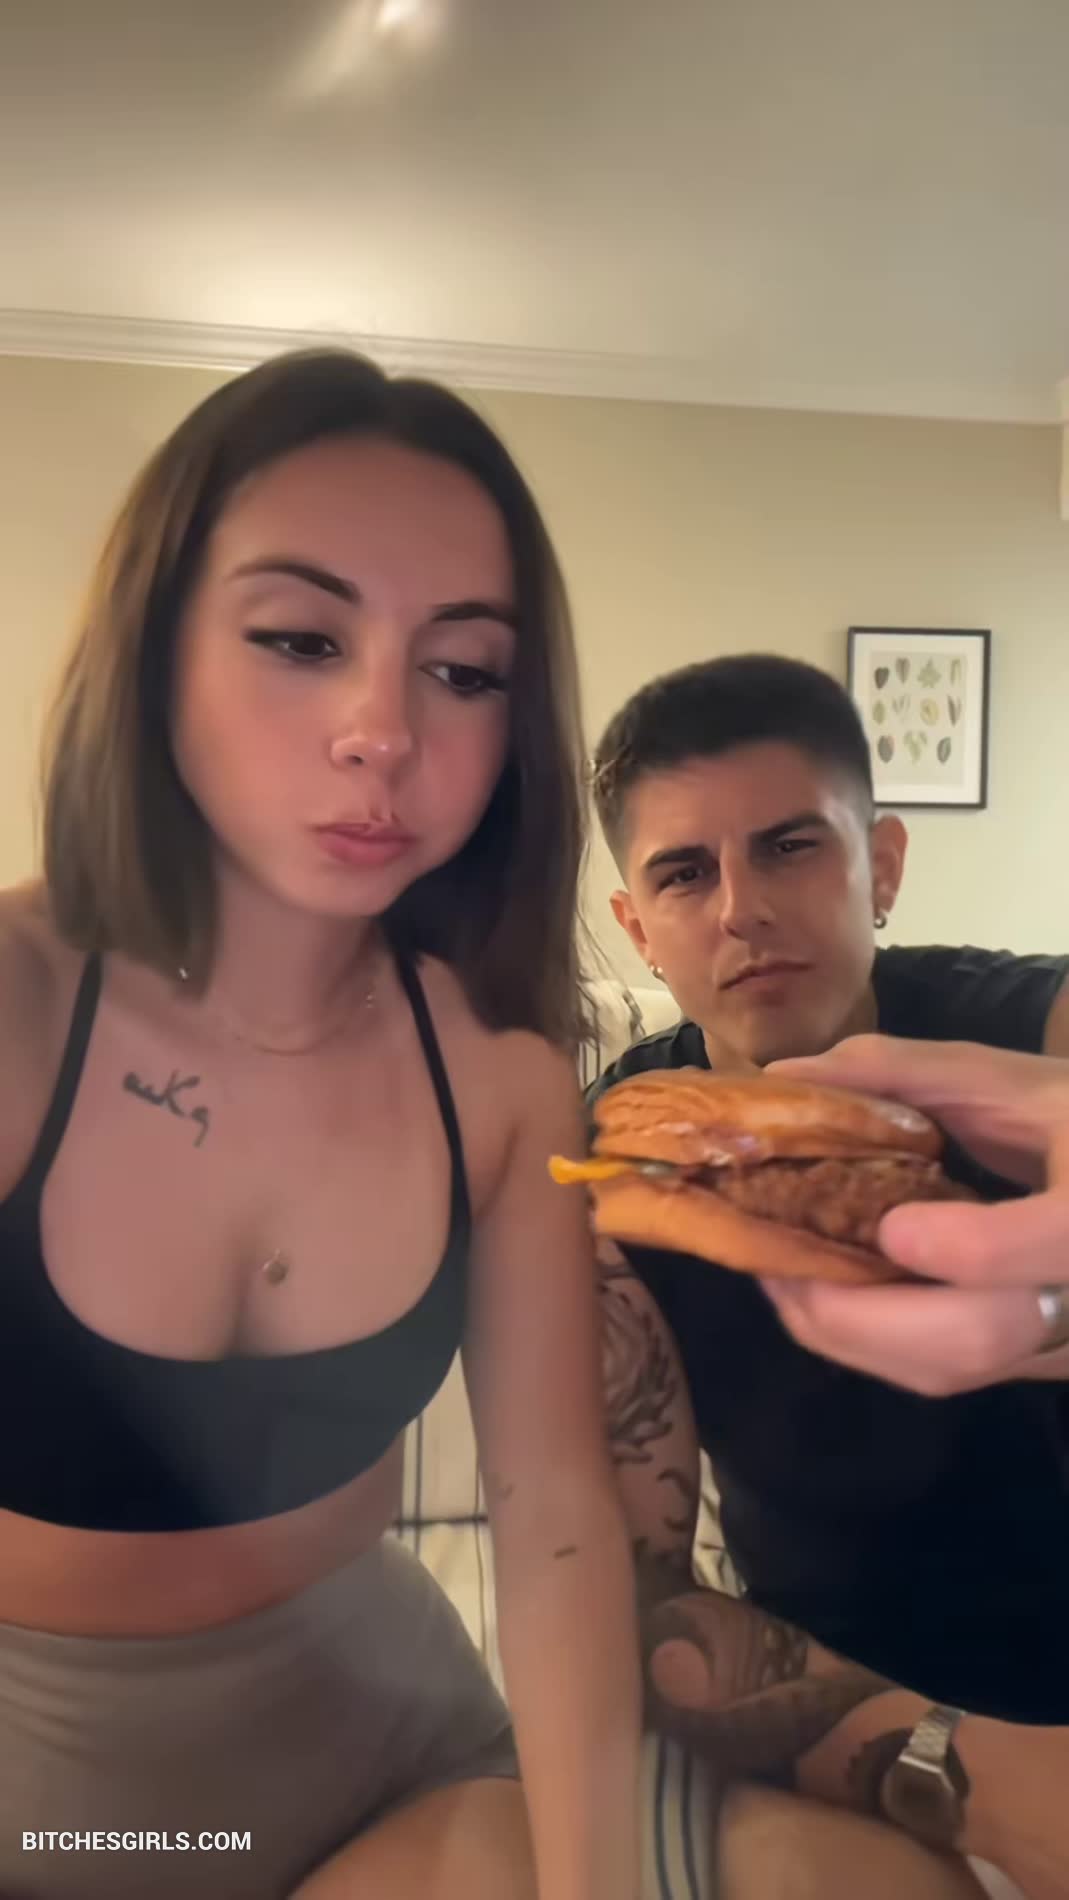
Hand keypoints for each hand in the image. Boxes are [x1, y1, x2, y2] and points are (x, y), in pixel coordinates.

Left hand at [760, 1036, 1068, 1395]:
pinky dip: (869, 1340)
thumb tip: (787, 1076)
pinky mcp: (1024, 1359)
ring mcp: (1055, 1338)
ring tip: (784, 1272)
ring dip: (848, 1330)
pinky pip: (946, 1370)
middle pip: (980, 1333)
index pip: (1059, 1238)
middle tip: (779, 1260)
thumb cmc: (1065, 1113)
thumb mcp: (1004, 1077)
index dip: (969, 1247)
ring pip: (955, 1366)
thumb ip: (903, 1071)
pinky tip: (823, 1292)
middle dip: (856, 1310)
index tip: (890, 1227)